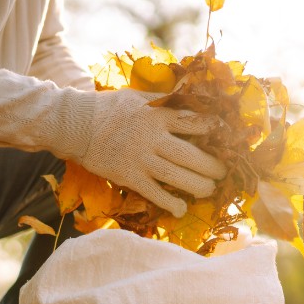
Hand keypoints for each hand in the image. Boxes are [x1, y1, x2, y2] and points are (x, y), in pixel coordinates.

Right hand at [68, 88, 226, 216]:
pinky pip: (154, 193)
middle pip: (190, 155)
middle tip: (222, 172)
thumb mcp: (139, 96)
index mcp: (158, 114)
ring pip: (176, 176)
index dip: (214, 130)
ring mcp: (141, 158)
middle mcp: (152, 137)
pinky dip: (169, 203)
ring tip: (209, 190)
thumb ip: (164, 99)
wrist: (77, 126)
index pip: (194, 122)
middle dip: (211, 166)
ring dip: (198, 186)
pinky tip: (181, 209)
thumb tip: (190, 94)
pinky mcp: (129, 176)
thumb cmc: (110, 109)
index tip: (226, 137)